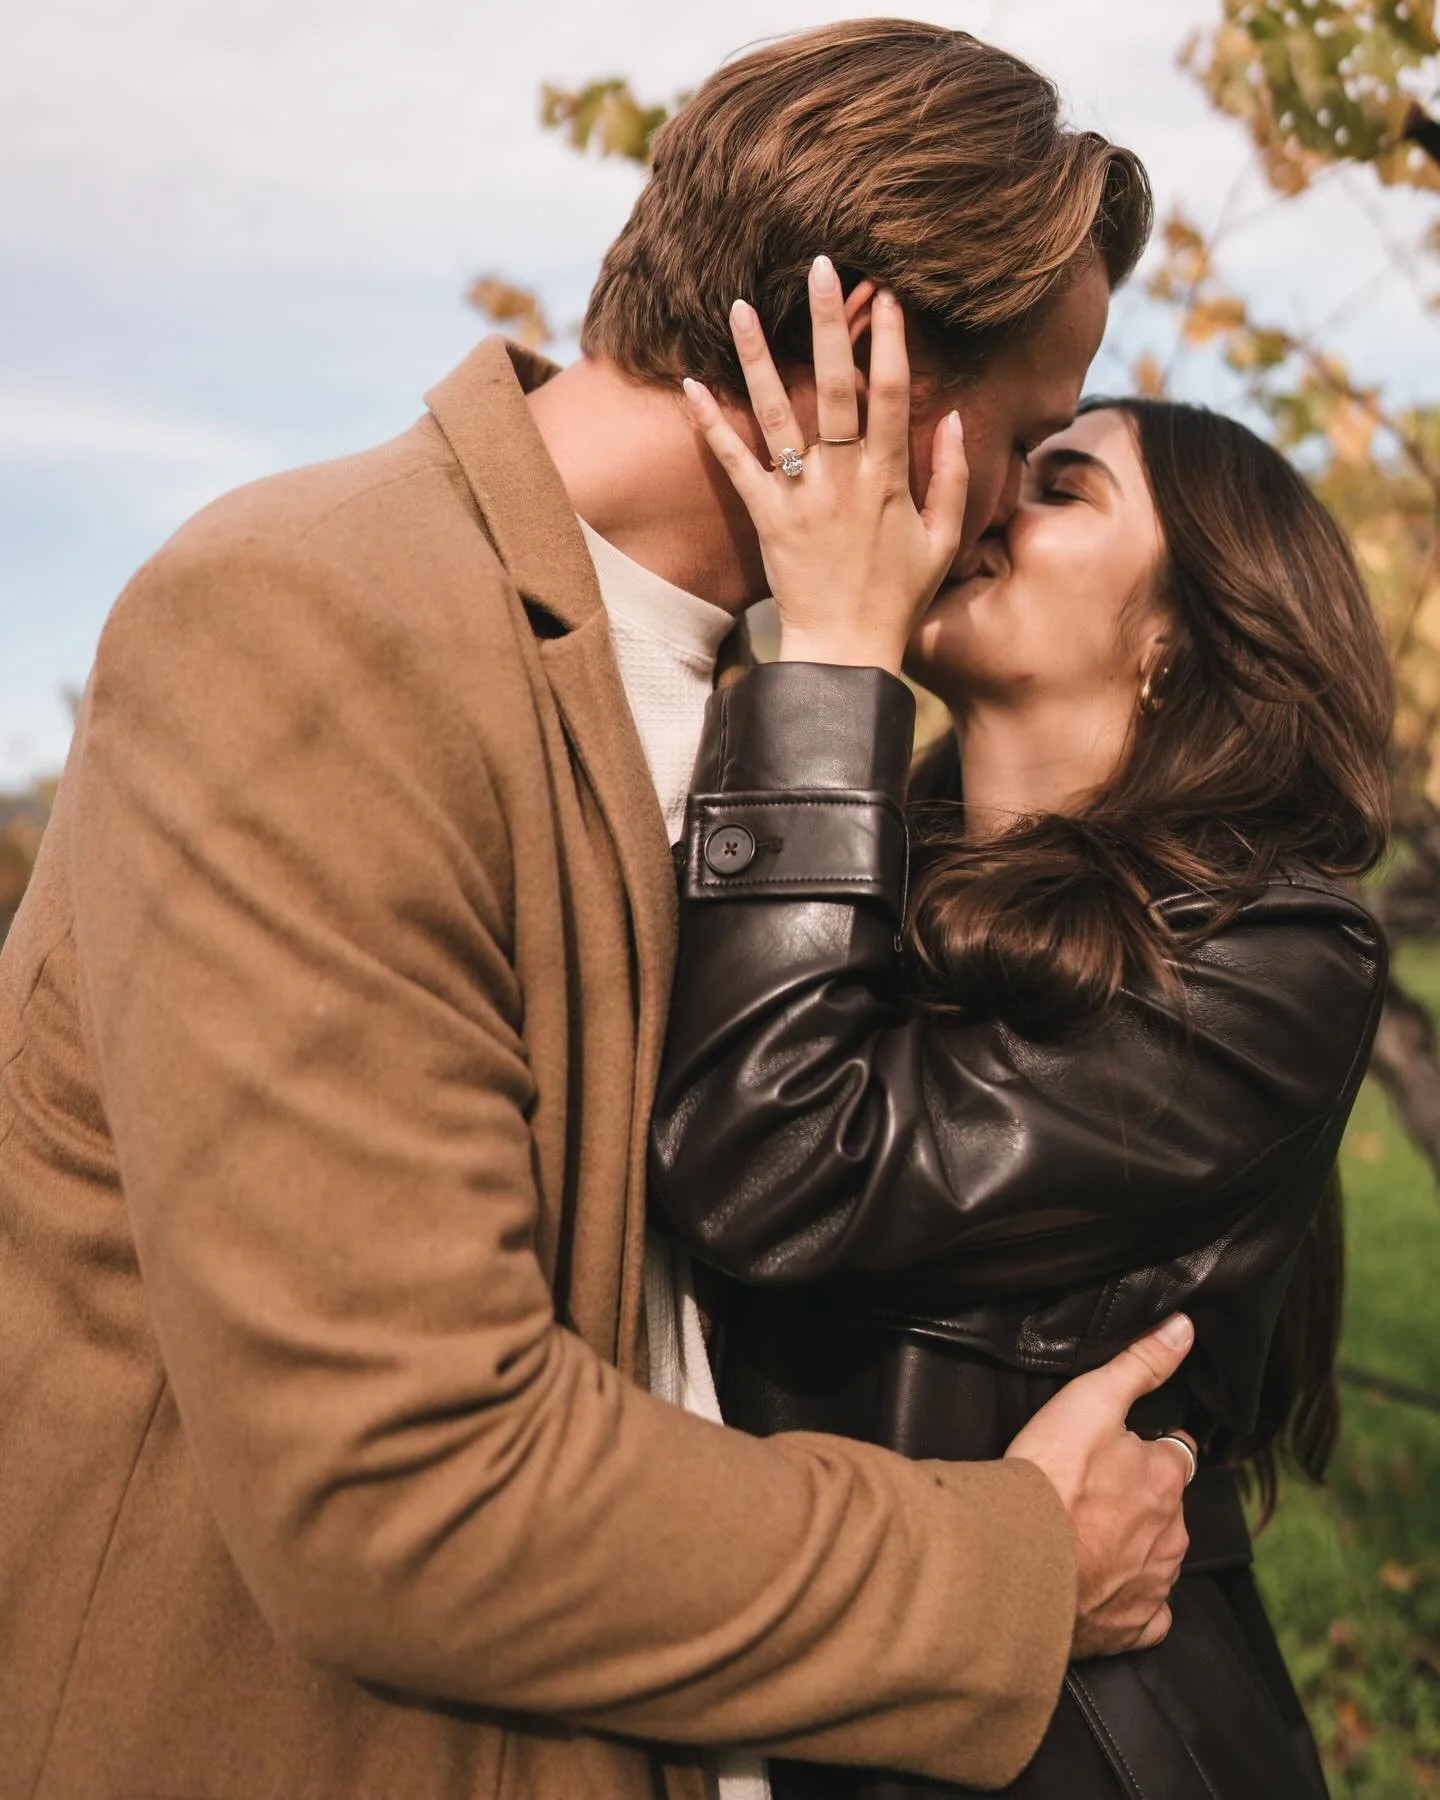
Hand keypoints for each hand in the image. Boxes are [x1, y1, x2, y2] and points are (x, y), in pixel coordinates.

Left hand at [681, 256, 968, 672]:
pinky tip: (691, 385)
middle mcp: (842, 478)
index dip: (890, 342)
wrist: (844, 651)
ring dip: (758, 357)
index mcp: (888, 479)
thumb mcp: (944, 541)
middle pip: (835, 387)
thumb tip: (953, 419)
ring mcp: (800, 496)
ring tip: (739, 305)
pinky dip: (712, 426)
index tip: (888, 294)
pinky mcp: (765, 517)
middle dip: (830, 324)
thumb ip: (952, 478)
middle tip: (820, 267)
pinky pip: (734, 464)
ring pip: (779, 414)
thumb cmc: (898, 598)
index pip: (890, 396)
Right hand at [1005, 1315, 1196, 1659]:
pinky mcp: (1132, 1628)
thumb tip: (1184, 1329)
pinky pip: (1146, 1615)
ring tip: (1087, 1534)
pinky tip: (1100, 1586)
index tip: (1124, 1447)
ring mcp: (1155, 1585)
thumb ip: (1140, 1364)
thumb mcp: (1091, 1399)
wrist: (1014, 1561)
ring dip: (1133, 1546)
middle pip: (1167, 1508)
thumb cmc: (1050, 1478)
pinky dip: (1129, 1601)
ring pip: (1157, 1557)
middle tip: (1093, 1491)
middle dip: (1141, 1499)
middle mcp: (1172, 1534)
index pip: (1176, 1453)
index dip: (1150, 1447)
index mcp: (1167, 1480)